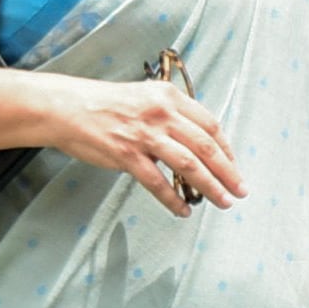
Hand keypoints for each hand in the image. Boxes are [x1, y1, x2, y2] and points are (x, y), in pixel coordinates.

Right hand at [49, 76, 247, 217]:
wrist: (67, 108)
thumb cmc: (104, 104)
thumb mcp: (145, 98)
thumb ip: (169, 115)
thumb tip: (192, 141)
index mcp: (169, 97)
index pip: (209, 125)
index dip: (226, 148)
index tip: (233, 166)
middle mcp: (162, 114)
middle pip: (206, 146)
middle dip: (228, 172)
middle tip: (240, 190)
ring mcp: (145, 135)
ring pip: (189, 165)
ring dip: (210, 186)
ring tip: (222, 202)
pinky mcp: (127, 155)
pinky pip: (157, 182)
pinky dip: (172, 199)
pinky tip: (182, 210)